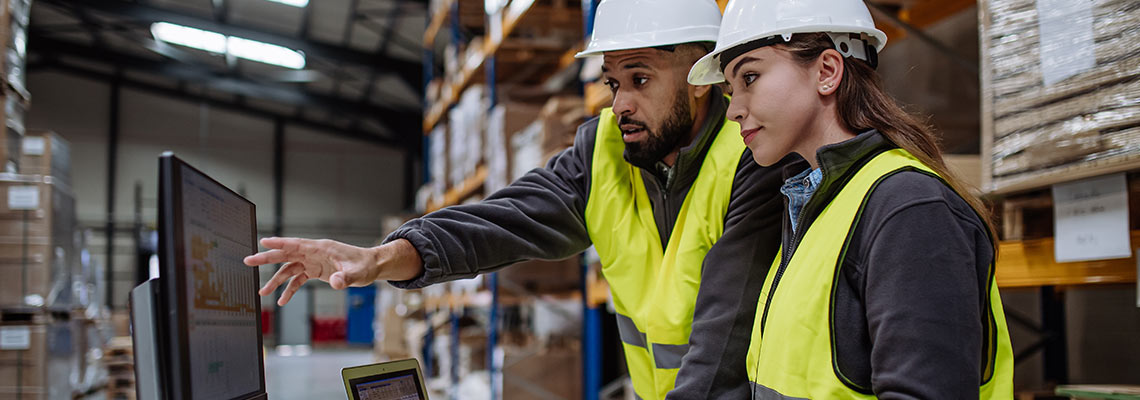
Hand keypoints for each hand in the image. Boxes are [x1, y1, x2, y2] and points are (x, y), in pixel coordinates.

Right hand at [244, 237, 422, 304]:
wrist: (372, 267)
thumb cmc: (365, 265)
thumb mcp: (357, 273)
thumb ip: (346, 278)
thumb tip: (336, 283)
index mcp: (321, 248)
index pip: (296, 244)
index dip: (279, 242)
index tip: (262, 241)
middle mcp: (314, 253)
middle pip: (286, 254)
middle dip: (267, 258)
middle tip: (248, 261)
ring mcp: (314, 262)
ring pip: (289, 269)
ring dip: (276, 280)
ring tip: (262, 293)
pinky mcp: (316, 271)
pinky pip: (298, 280)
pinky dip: (290, 289)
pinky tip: (282, 301)